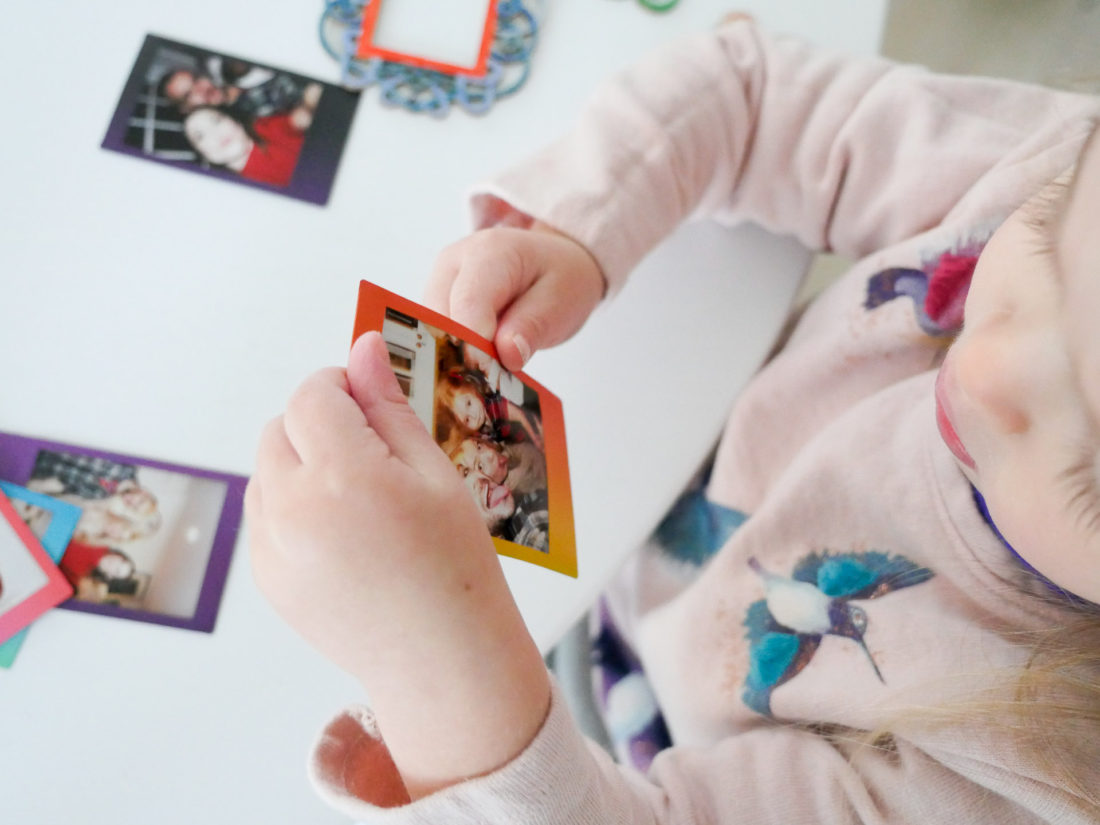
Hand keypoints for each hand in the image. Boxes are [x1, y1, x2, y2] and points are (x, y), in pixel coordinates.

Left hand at [247, 332, 549, 797]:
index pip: (312, 394)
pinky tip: (342, 531)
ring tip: (357, 496)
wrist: (441, 656)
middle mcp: (291, 509)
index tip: (369, 401)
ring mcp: (270, 548)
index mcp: (341, 475)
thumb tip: (363, 347)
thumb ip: (389, 407)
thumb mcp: (434, 473)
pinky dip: (291, 506)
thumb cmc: (453, 564)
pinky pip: (263, 515)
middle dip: (317, 423)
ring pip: (265, 470)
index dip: (341, 386)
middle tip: (370, 451)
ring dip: (300, 462)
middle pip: (279, 427)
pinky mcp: (265, 577)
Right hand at [426, 222, 605, 372]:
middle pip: (439, 319)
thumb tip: (506, 355)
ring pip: (429, 331)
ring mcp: (441, 281)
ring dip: (454, 357)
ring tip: (487, 373)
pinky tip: (476, 366)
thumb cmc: (559, 276)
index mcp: (490, 253)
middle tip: (491, 382)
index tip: (486, 375)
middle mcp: (455, 262)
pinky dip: (452, 354)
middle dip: (461, 355)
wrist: (552, 261)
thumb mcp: (561, 299)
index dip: (472, 344)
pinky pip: (434, 334)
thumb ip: (533, 326)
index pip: (468, 304)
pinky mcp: (436, 301)